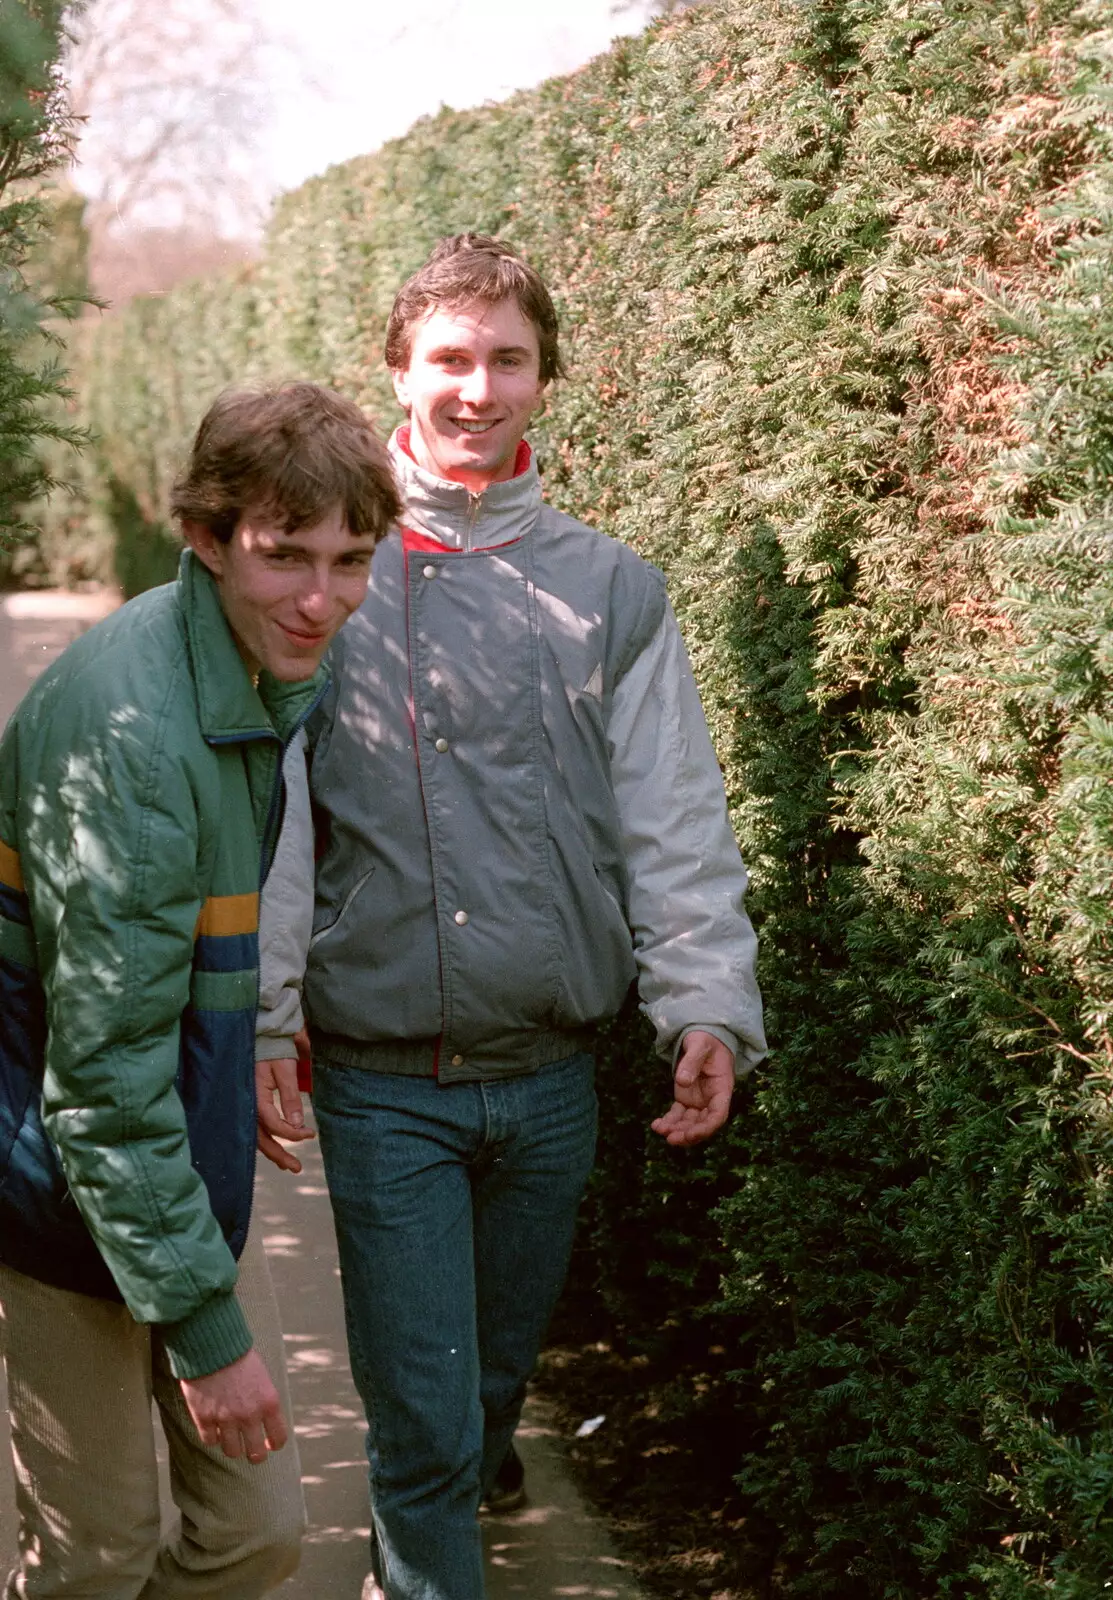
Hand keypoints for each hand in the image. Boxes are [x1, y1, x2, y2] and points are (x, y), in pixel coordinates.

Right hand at [180, 1348, 287, 1462]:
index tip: (269, 1444)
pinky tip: (212, 1427)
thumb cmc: (239, 1356)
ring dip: (231, 1446)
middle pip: (256, 1454)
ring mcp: (226, 1419)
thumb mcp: (262, 1377)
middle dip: (254, 1455)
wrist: (212, 1344)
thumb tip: (265, 1422)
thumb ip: (264, 1401)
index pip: (279, 1438)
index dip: (274, 1444)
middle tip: (250, 1451)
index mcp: (269, 1403)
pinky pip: (210, 1441)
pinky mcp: (204, 1418)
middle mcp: (249, 1415)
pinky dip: (211, 1436)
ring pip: (232, 1451)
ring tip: (229, 1437)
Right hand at [256, 1056, 314, 1173]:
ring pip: (256, 1136)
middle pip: (261, 1138)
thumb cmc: (273, 1049)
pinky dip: (265, 1140)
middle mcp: (248, 1105)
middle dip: (279, 1155)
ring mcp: (246, 1105)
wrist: (260, 1036)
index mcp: (256, 1097)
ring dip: (272, 1152)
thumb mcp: (284, 1069)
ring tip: (289, 1165)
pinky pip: (255, 1127)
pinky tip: (275, 1148)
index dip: (293, 1134)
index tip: (310, 1133)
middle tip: (297, 1168)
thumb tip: (296, 1124)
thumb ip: (290, 1096)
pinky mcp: (248, 1103)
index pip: (275, 1125)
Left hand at [651, 1030, 733, 1146]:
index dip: (706, 1128)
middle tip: (670, 1138)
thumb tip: (682, 1082)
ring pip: (689, 1124)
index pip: (718, 1115)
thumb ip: (692, 1061)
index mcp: (722, 1088)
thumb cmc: (706, 1040)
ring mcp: (699, 1101)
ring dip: (676, 1131)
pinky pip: (678, 1116)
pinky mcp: (686, 1100)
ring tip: (659, 1129)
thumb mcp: (700, 1044)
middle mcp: (712, 1100)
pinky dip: (668, 1122)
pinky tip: (656, 1125)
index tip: (691, 1134)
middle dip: (688, 1134)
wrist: (703, 1038)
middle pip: (703, 1125)